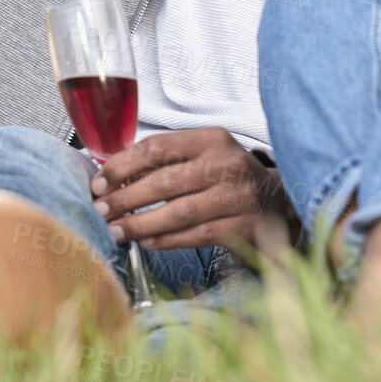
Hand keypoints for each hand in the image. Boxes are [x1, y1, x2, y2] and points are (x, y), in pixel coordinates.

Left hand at [90, 127, 296, 252]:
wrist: (280, 201)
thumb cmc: (230, 176)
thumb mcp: (204, 154)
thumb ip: (166, 160)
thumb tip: (113, 176)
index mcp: (212, 139)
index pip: (157, 148)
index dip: (122, 166)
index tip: (99, 181)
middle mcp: (227, 165)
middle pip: (163, 182)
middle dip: (125, 198)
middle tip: (101, 210)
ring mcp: (237, 197)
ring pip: (177, 213)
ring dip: (140, 224)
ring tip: (116, 231)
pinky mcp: (242, 227)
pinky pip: (194, 236)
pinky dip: (165, 240)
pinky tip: (146, 242)